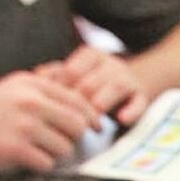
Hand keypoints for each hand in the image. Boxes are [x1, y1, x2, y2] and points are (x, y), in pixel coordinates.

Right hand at [0, 71, 100, 170]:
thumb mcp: (12, 90)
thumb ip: (44, 94)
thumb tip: (81, 107)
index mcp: (32, 84)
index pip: (78, 101)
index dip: (91, 117)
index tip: (96, 126)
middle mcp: (30, 101)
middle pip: (77, 126)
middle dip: (73, 138)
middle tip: (62, 142)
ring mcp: (23, 125)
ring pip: (64, 147)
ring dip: (54, 154)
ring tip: (34, 149)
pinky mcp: (16, 148)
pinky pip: (47, 164)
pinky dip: (39, 166)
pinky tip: (24, 159)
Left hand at [36, 45, 150, 124]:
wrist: (133, 84)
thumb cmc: (95, 84)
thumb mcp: (76, 74)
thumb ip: (57, 74)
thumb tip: (36, 77)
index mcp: (90, 55)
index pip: (70, 71)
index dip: (59, 92)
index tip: (51, 109)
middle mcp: (111, 63)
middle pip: (90, 82)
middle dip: (78, 105)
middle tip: (68, 123)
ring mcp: (128, 79)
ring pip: (114, 88)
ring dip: (100, 107)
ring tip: (91, 125)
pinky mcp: (143, 96)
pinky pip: (139, 103)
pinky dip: (131, 111)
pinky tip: (122, 119)